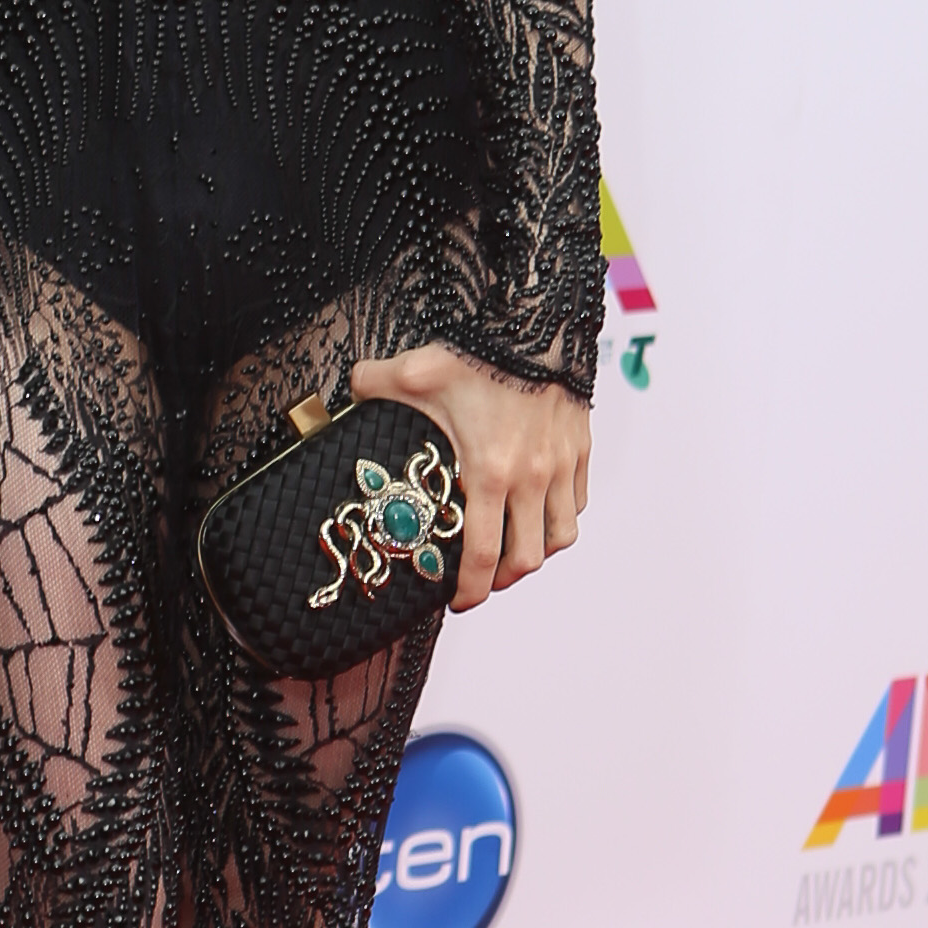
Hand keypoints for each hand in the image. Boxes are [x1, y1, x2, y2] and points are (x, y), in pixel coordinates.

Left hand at [341, 343, 589, 615]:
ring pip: (561, 535)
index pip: (482, 556)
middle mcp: (531, 479)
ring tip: (515, 552)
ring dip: (538, 551)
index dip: (470, 591)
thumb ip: (374, 385)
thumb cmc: (478, 352)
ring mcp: (560, 466)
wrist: (541, 325)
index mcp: (490, 473)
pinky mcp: (581, 449)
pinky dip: (560, 515)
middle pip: (528, 558)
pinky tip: (539, 510)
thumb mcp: (415, 370)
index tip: (457, 602)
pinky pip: (577, 501)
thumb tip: (347, 390)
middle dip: (503, 580)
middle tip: (482, 580)